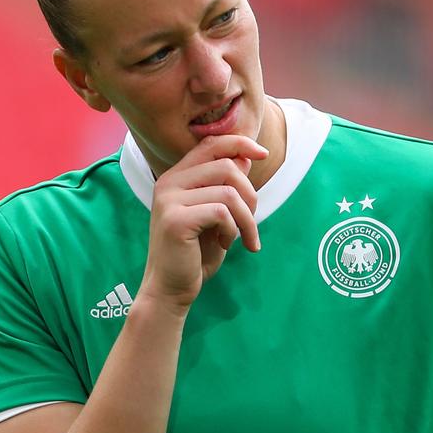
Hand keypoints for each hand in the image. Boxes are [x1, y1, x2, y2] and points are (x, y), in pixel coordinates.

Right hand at [137, 134, 267, 309]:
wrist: (170, 288)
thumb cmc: (194, 253)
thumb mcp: (216, 215)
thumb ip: (226, 186)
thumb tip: (246, 156)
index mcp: (176, 177)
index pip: (211, 144)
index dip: (240, 143)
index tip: (264, 154)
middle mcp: (168, 183)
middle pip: (226, 167)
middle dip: (251, 195)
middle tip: (250, 224)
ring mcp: (169, 200)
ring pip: (229, 192)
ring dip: (246, 219)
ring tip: (242, 238)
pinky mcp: (176, 220)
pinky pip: (222, 212)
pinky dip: (233, 230)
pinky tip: (225, 244)